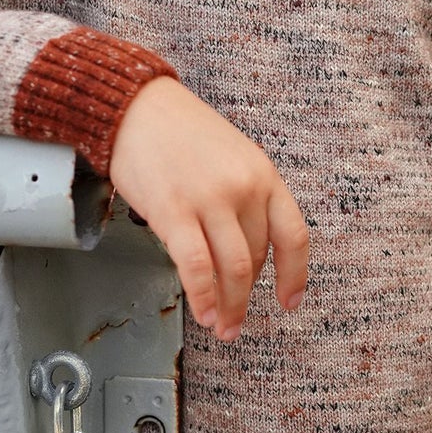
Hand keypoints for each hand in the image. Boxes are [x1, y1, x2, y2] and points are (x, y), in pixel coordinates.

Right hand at [108, 77, 310, 340]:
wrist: (136, 106)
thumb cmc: (180, 132)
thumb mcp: (232, 157)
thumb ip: (245, 199)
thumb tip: (243, 255)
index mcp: (264, 174)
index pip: (294, 235)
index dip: (295, 275)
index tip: (290, 301)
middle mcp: (244, 188)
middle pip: (258, 259)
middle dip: (247, 297)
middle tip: (236, 321)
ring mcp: (210, 199)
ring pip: (233, 270)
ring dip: (228, 306)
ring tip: (221, 326)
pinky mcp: (174, 211)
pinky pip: (196, 267)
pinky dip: (202, 297)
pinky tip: (202, 313)